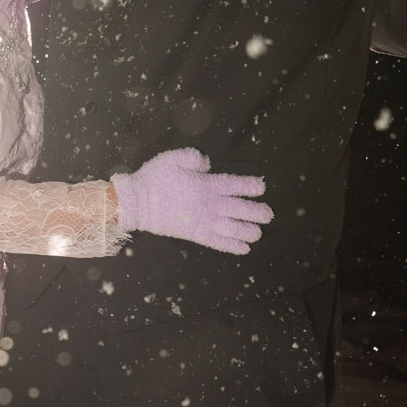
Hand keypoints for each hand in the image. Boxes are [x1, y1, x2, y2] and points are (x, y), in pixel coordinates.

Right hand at [111, 148, 271, 254]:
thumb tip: (208, 163)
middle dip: (258, 212)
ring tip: (258, 232)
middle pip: (241, 209)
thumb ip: (193, 158)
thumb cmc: (154, 178)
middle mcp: (210, 204)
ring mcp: (204, 221)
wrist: (137, 202)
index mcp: (206, 184)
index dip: (251, 186)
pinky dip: (233, 246)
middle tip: (268, 214)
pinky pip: (219, 242)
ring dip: (249, 230)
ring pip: (234, 228)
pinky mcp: (196, 234)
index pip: (235, 185)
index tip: (262, 187)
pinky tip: (244, 248)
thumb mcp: (172, 158)